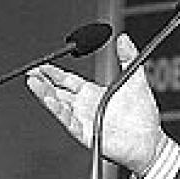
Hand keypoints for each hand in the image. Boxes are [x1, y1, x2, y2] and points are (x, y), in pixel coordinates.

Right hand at [26, 33, 164, 174]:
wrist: (149, 140)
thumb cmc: (142, 115)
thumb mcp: (135, 79)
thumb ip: (128, 57)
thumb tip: (123, 38)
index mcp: (94, 94)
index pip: (68, 81)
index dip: (54, 73)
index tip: (42, 65)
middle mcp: (86, 107)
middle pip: (58, 91)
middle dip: (43, 82)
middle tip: (30, 72)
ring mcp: (85, 120)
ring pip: (59, 105)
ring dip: (45, 94)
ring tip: (33, 83)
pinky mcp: (87, 133)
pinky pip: (69, 121)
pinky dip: (59, 111)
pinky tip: (51, 101)